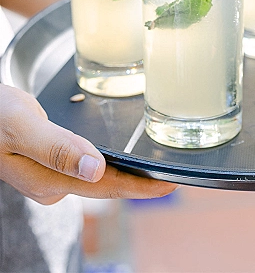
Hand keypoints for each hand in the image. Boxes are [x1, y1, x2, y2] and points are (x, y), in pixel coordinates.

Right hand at [0, 85, 176, 204]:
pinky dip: (107, 162)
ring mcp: (48, 174)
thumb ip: (57, 148)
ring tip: (153, 170)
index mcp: (48, 181)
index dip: (140, 187)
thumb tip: (96, 171)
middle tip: (172, 178)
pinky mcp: (46, 161)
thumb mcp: (23, 126)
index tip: (171, 186)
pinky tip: (117, 156)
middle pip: (105, 185)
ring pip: (96, 176)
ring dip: (124, 173)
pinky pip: (84, 164)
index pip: (105, 187)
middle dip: (138, 184)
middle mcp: (50, 184)